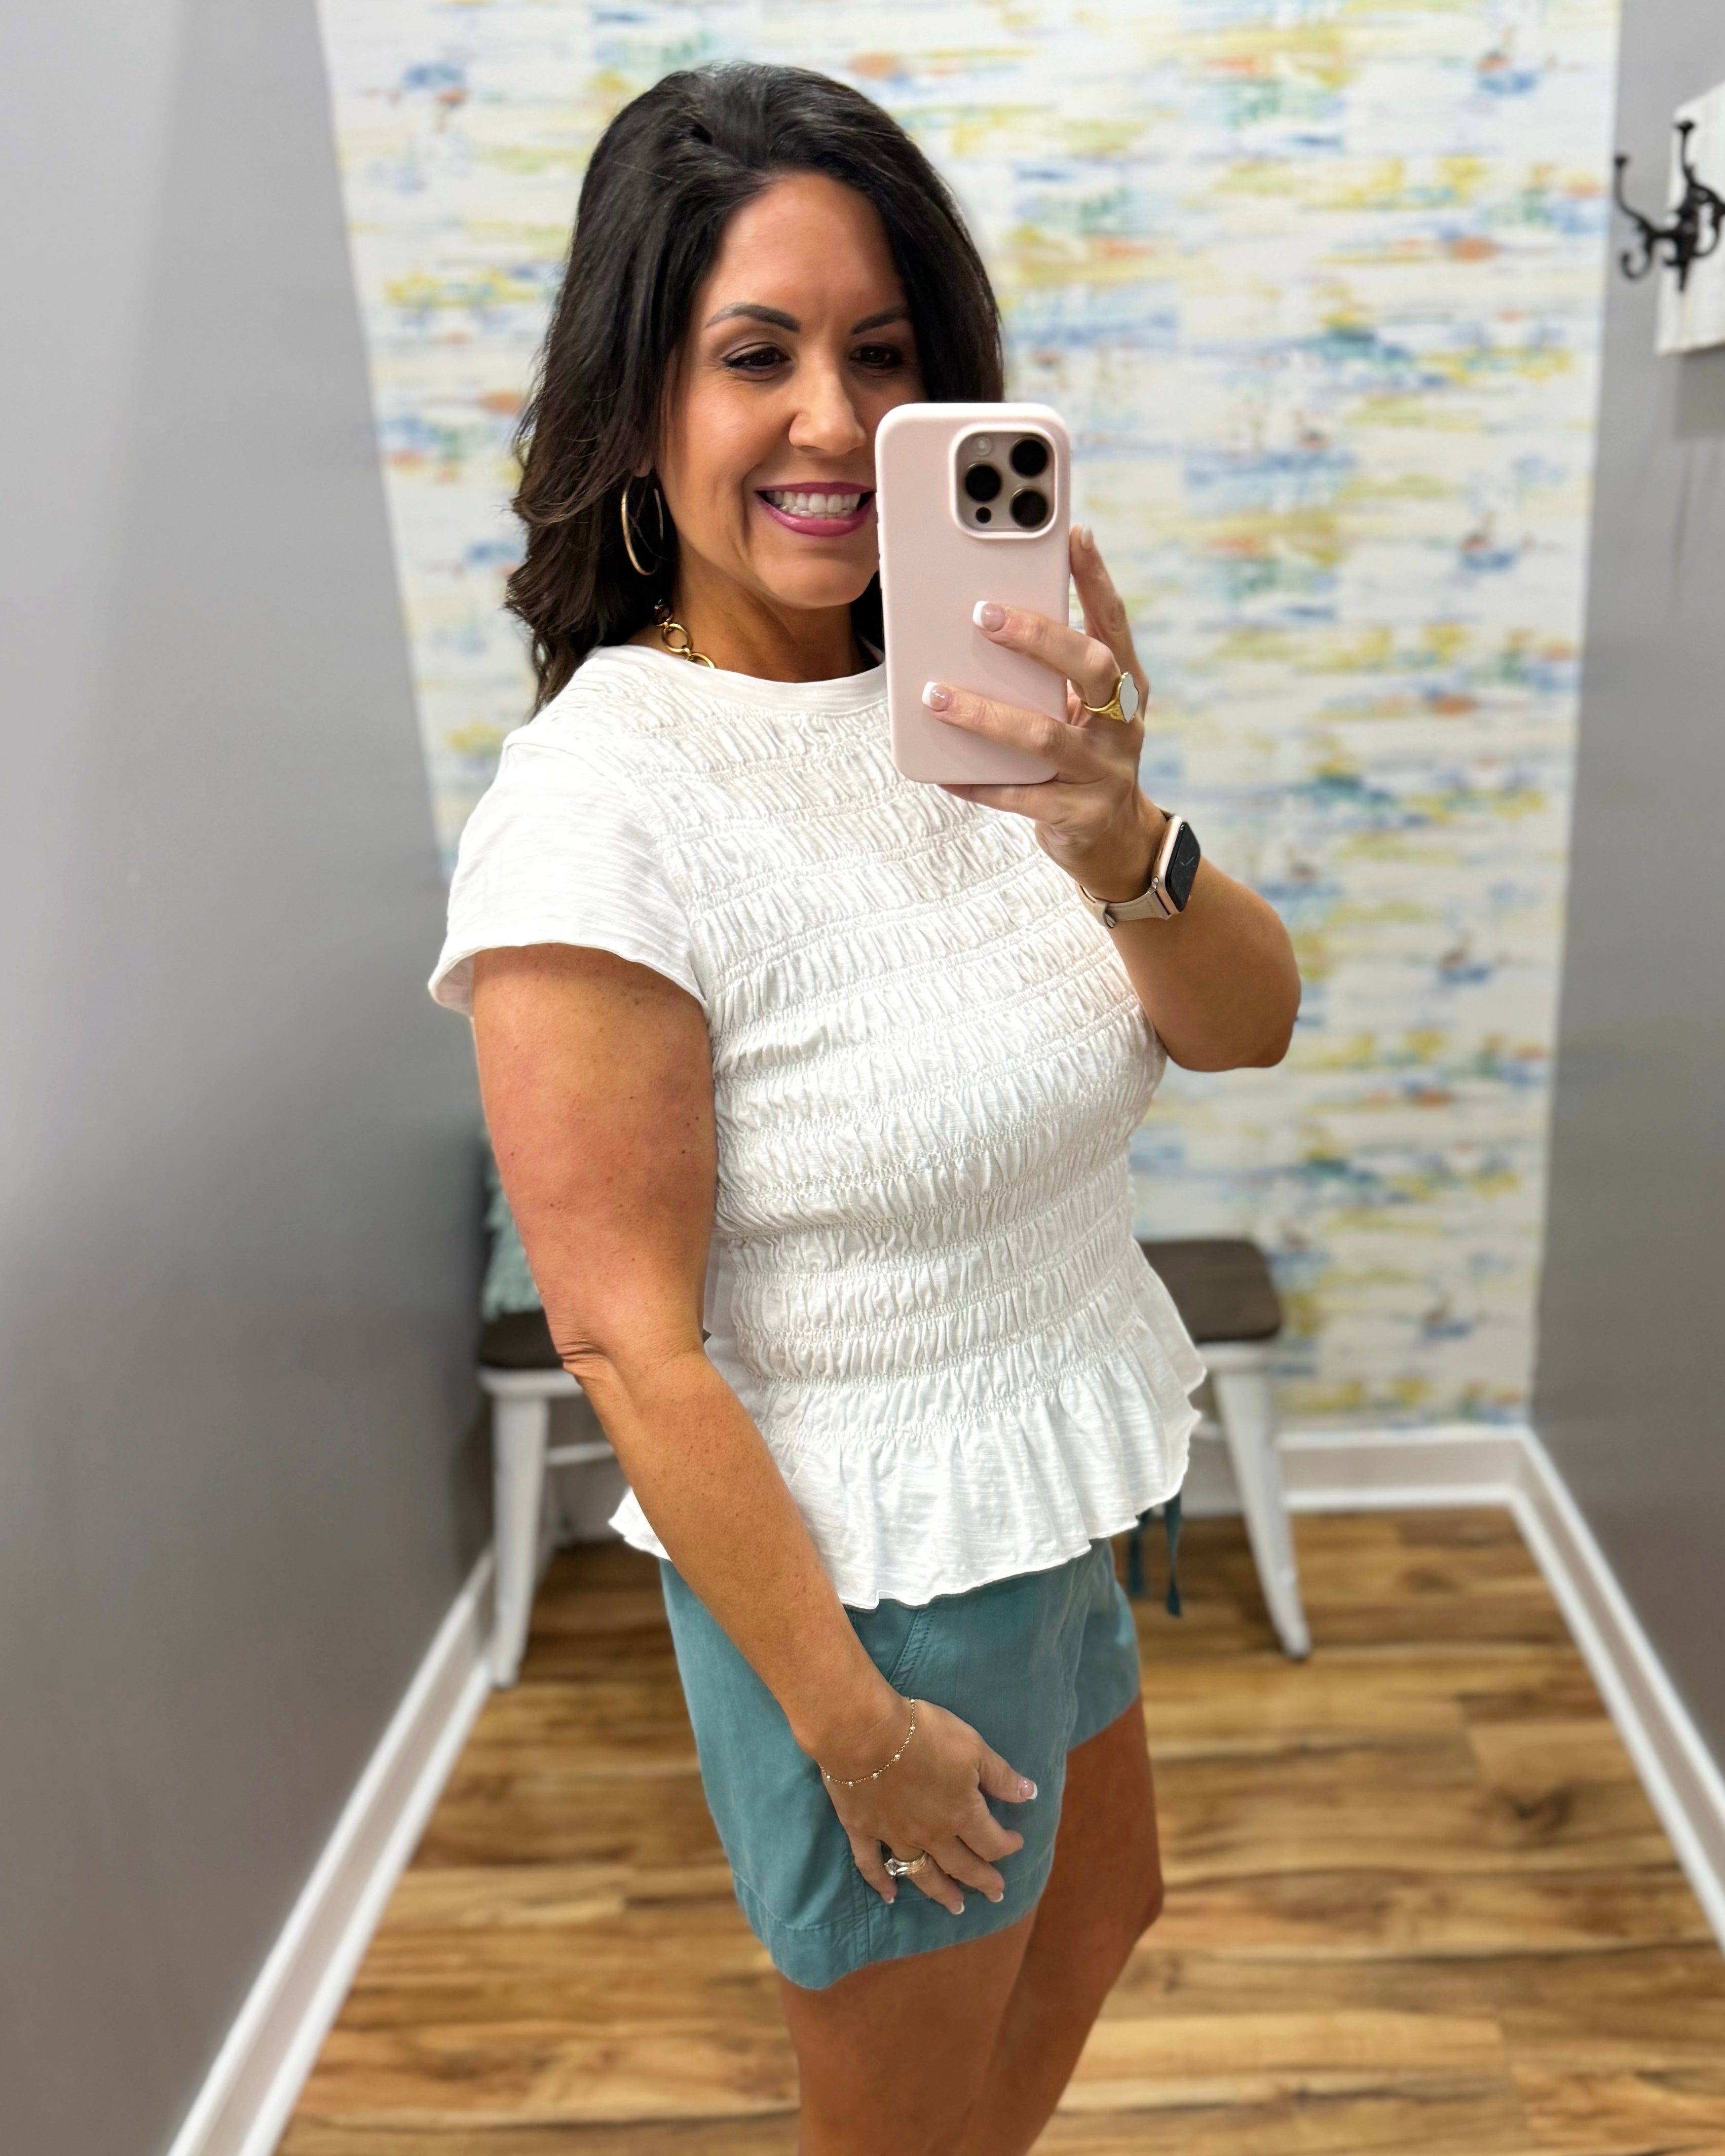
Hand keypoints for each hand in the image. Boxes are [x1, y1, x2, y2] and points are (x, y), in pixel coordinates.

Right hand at [818, 1694, 1037, 1914]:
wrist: (864, 1733)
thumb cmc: (924, 1734)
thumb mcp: (973, 1747)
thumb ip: (1001, 1775)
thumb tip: (1031, 1794)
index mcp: (961, 1814)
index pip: (991, 1841)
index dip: (1007, 1845)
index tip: (1016, 1842)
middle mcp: (931, 1834)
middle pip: (962, 1866)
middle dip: (982, 1880)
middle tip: (995, 1894)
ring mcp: (895, 1836)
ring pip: (922, 1873)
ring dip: (941, 1891)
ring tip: (956, 1906)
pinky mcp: (863, 1830)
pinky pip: (872, 1864)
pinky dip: (881, 1882)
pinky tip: (889, 1896)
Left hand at [925, 525, 1163, 900]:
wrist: (1114, 842)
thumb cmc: (1083, 756)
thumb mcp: (1082, 709)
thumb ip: (1051, 672)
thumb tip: (984, 618)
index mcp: (1127, 687)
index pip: (1115, 623)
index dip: (1097, 579)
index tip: (1074, 534)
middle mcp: (1124, 725)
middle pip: (1092, 669)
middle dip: (1039, 638)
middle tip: (983, 615)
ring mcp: (1104, 772)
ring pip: (1045, 737)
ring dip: (986, 714)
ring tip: (937, 696)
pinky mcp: (1079, 815)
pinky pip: (1022, 797)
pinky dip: (980, 783)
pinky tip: (943, 771)